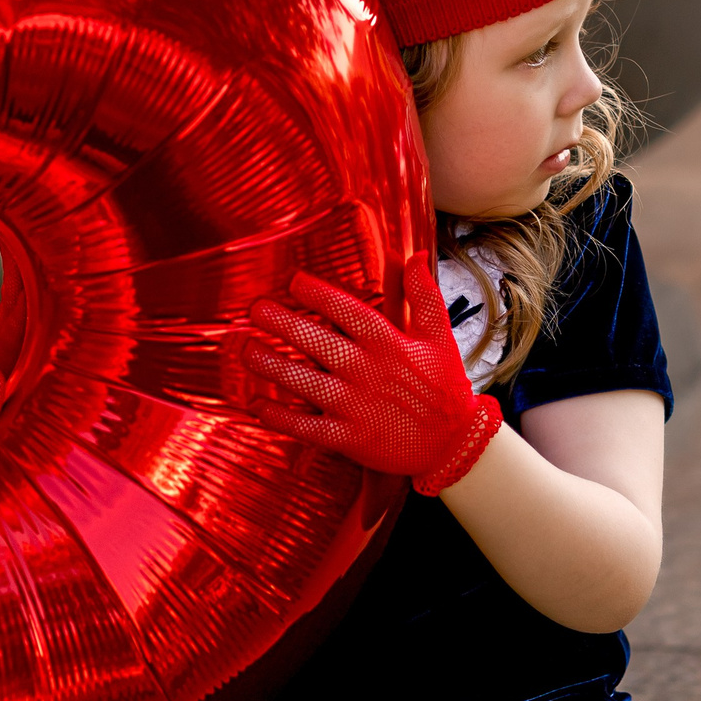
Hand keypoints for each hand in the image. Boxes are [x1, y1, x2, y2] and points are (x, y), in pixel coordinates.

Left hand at [235, 251, 501, 496]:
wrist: (454, 445)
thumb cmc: (444, 386)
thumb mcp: (440, 337)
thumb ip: (424, 295)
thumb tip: (415, 254)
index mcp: (390, 345)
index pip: (349, 312)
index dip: (319, 295)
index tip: (294, 281)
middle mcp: (369, 373)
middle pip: (319, 343)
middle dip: (284, 324)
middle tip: (254, 309)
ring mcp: (357, 407)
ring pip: (306, 383)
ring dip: (273, 366)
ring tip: (246, 349)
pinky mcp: (349, 438)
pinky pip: (307, 427)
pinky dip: (280, 417)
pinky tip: (256, 403)